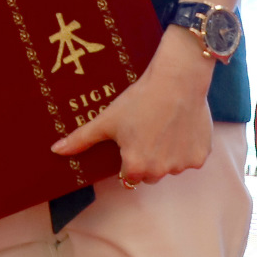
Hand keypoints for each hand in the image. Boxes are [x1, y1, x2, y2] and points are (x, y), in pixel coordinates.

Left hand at [50, 26, 213, 184]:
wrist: (177, 80)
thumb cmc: (139, 99)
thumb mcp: (107, 119)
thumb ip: (81, 139)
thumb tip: (56, 151)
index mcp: (136, 167)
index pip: (128, 176)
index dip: (127, 159)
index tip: (130, 140)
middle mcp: (160, 171)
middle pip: (150, 174)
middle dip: (147, 158)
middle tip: (146, 131)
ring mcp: (182, 165)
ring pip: (171, 166)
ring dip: (167, 153)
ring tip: (163, 124)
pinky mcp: (201, 156)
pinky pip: (190, 157)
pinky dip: (186, 146)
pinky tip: (179, 125)